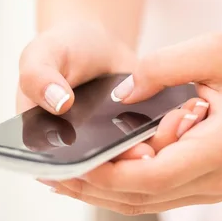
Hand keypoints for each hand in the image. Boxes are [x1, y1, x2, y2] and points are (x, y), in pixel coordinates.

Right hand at [17, 20, 207, 161]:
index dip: (89, 170)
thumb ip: (38, 76)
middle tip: (150, 148)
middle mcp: (77, 156)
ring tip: (172, 128)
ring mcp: (109, 152)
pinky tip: (183, 119)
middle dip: (129, 162)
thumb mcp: (42, 54)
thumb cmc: (63, 50)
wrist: (96, 45)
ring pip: (132, 167)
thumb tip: (59, 102)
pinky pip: (151, 147)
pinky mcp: (134, 142)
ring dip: (154, 152)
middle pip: (104, 175)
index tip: (113, 154)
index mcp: (42, 145)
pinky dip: (168, 136)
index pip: (64, 173)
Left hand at [50, 34, 221, 214]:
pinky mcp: (210, 181)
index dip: (107, 175)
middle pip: (143, 198)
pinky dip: (127, 186)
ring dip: (106, 192)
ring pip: (149, 202)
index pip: (152, 177)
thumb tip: (119, 95)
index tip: (69, 164)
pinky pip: (160, 193)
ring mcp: (215, 185)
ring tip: (64, 178)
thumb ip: (162, 68)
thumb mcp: (214, 50)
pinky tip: (101, 172)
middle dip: (94, 189)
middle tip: (50, 175)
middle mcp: (218, 177)